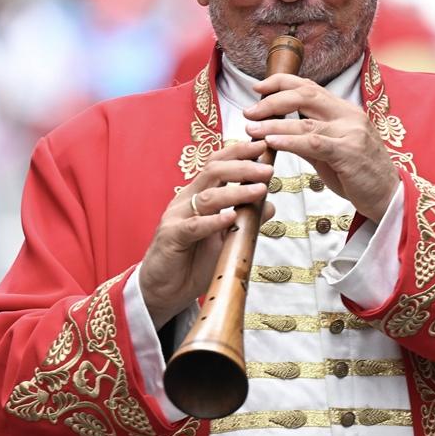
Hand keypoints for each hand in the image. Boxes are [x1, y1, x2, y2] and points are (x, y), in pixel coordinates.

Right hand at [139, 140, 276, 328]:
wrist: (164, 290)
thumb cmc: (194, 261)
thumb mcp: (225, 238)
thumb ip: (244, 220)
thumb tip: (270, 205)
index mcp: (199, 194)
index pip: (219, 164)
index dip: (240, 152)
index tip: (264, 145)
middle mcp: (187, 199)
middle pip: (214, 171)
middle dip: (243, 166)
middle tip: (268, 168)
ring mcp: (177, 216)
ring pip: (208, 196)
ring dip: (237, 192)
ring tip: (260, 189)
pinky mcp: (171, 237)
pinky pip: (194, 226)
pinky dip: (213, 221)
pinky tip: (231, 218)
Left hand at [244, 73, 398, 222]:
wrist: (390, 196)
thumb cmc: (361, 175)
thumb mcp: (332, 152)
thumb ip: (309, 139)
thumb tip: (278, 133)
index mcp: (345, 110)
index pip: (310, 86)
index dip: (281, 83)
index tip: (257, 89)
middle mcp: (349, 115)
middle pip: (305, 94)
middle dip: (272, 100)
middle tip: (249, 111)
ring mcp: (351, 133)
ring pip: (305, 121)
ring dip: (274, 124)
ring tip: (252, 128)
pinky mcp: (349, 153)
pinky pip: (314, 143)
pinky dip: (289, 141)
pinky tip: (271, 142)